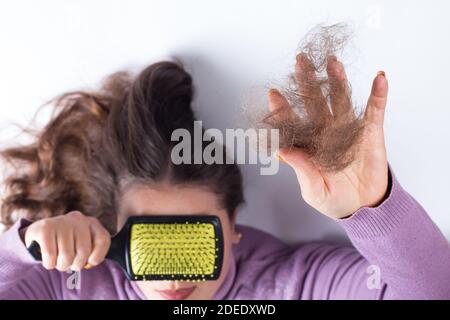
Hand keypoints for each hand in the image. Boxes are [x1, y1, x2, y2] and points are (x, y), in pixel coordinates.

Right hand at [20, 211, 110, 270]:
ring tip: (58, 262)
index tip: (90, 262)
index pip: (103, 239)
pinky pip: (50, 255)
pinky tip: (48, 259)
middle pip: (84, 250)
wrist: (37, 236)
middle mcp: (78, 218)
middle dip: (76, 264)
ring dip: (62, 265)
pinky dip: (49, 263)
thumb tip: (91, 262)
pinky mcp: (44, 228)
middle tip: (69, 265)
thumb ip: (90, 252)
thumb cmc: (65, 245)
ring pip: (67, 255)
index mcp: (91, 222)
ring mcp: (61, 221)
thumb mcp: (81, 245)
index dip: (97, 255)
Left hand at [270, 54, 388, 218]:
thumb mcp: (314, 191)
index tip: (273, 93)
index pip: (292, 123)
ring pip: (341, 100)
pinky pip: (375, 111)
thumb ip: (301, 170)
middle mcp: (326, 132)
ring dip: (338, 81)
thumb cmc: (334, 200)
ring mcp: (348, 130)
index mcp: (308, 145)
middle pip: (315, 102)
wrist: (363, 207)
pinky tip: (379, 78)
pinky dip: (378, 95)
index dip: (282, 108)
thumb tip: (282, 150)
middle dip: (307, 82)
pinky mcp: (370, 133)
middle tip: (300, 60)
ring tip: (332, 62)